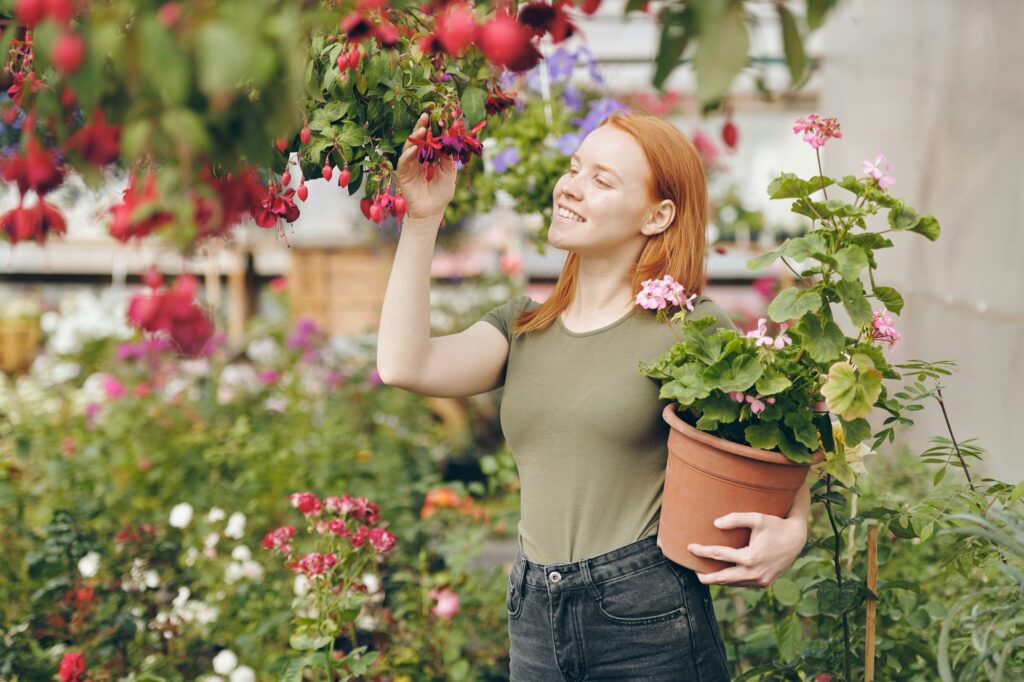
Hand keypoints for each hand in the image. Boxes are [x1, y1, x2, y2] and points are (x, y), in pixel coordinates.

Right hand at [396, 109, 456, 220]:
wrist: (432, 212)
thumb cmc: (441, 194)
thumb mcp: (449, 173)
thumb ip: (448, 158)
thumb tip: (450, 139)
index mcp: (429, 157)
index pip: (430, 139)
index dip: (433, 129)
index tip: (439, 117)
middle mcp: (417, 158)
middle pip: (418, 139)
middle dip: (422, 126)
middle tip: (426, 115)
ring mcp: (409, 165)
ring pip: (409, 147)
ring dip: (415, 137)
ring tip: (422, 128)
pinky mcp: (403, 174)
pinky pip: (404, 161)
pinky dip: (408, 153)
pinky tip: (414, 147)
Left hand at [687, 512, 807, 587]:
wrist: (797, 539)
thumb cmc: (775, 525)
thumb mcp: (756, 518)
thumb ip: (735, 519)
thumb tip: (715, 524)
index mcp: (750, 558)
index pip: (719, 555)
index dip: (702, 551)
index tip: (689, 547)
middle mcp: (754, 573)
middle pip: (722, 578)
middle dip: (705, 576)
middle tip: (692, 570)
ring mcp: (760, 581)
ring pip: (732, 583)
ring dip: (718, 579)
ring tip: (704, 573)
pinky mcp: (764, 584)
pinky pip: (743, 584)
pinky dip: (731, 581)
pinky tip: (723, 575)